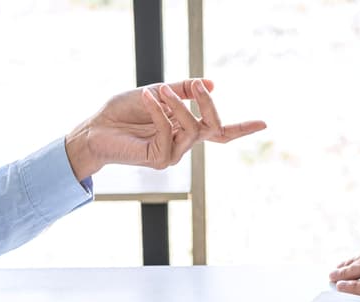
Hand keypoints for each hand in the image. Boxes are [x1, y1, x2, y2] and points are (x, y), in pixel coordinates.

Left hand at [64, 78, 266, 179]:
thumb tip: (210, 83)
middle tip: (199, 87)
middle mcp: (183, 144)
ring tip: (158, 90)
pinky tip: (147, 97)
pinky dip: (159, 112)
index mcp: (185, 130)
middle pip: (213, 130)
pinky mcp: (159, 160)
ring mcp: (172, 155)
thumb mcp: (157, 93)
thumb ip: (182, 91)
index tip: (264, 123)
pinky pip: (168, 131)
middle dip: (208, 106)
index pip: (219, 132)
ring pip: (190, 129)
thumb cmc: (123, 111)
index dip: (242, 129)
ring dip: (177, 105)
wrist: (95, 128)